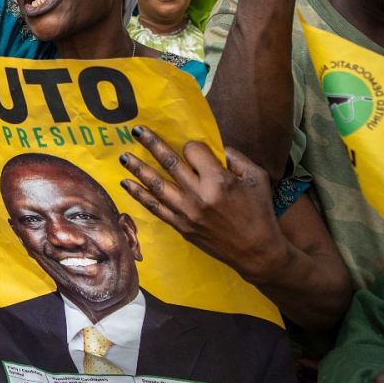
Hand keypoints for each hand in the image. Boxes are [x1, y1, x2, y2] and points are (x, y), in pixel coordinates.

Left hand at [118, 127, 287, 282]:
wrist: (256, 252)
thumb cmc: (259, 212)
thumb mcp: (257, 177)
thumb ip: (235, 158)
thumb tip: (215, 148)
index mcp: (219, 181)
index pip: (193, 151)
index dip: (193, 147)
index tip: (194, 149)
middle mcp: (199, 196)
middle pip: (169, 162)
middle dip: (152, 143)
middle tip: (136, 130)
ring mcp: (186, 213)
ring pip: (156, 185)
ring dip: (138, 168)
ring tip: (124, 156)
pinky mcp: (181, 226)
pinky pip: (155, 208)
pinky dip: (139, 195)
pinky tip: (127, 184)